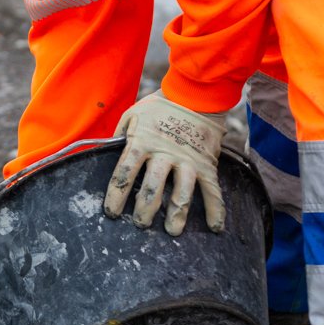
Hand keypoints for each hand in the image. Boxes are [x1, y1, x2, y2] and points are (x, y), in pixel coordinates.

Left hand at [104, 93, 227, 235]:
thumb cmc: (160, 106)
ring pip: (182, 193)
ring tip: (172, 231)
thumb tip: (107, 151)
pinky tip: (215, 227)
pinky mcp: (207, 164)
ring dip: (177, 215)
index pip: (124, 174)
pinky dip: (216, 209)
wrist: (196, 94)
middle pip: (152, 189)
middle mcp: (164, 154)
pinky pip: (213, 189)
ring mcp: (188, 160)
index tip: (111, 212)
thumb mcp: (133, 114)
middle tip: (140, 224)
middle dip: (144, 211)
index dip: (116, 196)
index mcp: (142, 142)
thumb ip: (121, 135)